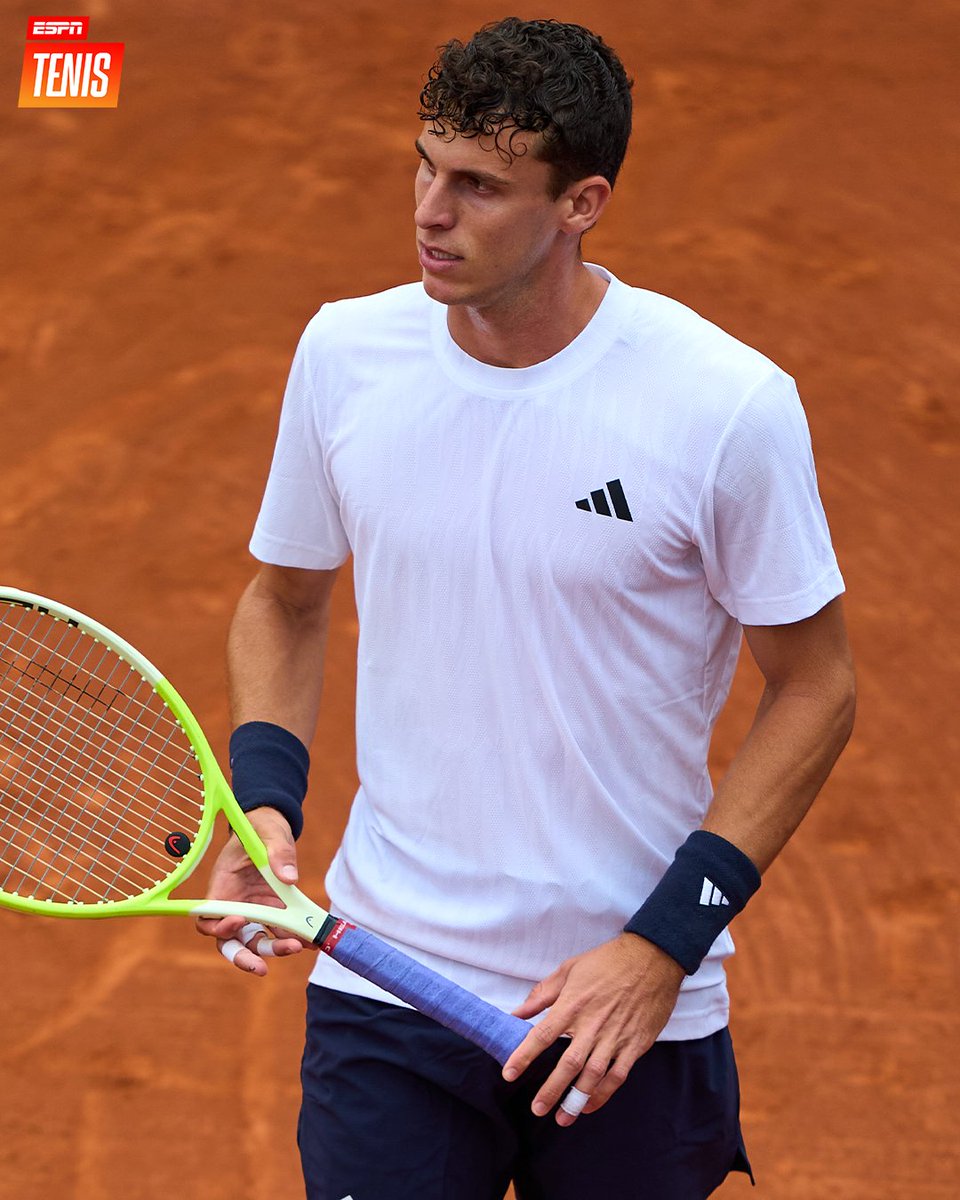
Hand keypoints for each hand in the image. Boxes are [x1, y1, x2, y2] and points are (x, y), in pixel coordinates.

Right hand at [194, 806, 312, 975]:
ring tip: (297, 947)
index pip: (209, 918)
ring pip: (257, 941)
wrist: (273, 828)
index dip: (219, 928)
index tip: (239, 920)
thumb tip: (289, 877)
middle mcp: (235, 904)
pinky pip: (280, 929)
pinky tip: (309, 940)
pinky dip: (293, 937)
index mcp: (223, 887)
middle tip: (261, 967)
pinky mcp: (273, 909)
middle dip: (245, 956)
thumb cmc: (262, 828)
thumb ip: (278, 852)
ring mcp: (254, 909)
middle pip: (232, 941)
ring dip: (274, 949)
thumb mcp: (269, 832)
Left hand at [502, 933, 684, 1124]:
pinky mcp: (635, 1045)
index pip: (543, 1035)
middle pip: (567, 1064)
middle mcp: (592, 1025)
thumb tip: (517, 1012)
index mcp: (572, 1004)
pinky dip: (603, 1094)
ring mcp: (615, 1037)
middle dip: (551, 1089)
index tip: (509, 1073)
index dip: (524, 1056)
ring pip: (592, 1076)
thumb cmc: (607, 962)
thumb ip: (542, 994)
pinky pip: (617, 1075)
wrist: (652, 959)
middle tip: (537, 1109)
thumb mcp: (569, 969)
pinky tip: (589, 1104)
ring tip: (561, 1117)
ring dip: (575, 1099)